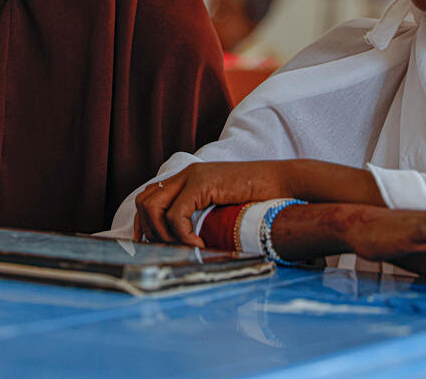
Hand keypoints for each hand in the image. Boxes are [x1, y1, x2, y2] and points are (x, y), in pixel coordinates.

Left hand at [134, 161, 297, 245]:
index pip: (149, 197)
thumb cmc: (259, 200)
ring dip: (163, 234)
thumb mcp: (222, 209)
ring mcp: (192, 176)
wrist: (283, 183)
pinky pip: (176, 215)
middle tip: (166, 250)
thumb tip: (187, 242)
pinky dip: (182, 235)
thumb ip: (203, 216)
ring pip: (154, 208)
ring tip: (185, 248)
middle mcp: (185, 174)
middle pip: (144, 201)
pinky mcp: (202, 183)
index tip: (148, 244)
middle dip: (147, 230)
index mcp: (188, 179)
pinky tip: (199, 245)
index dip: (142, 222)